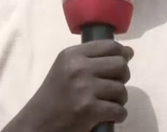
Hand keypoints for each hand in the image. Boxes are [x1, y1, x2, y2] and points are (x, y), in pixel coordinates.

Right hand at [2, 40, 132, 131]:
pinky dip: (117, 115)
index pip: (109, 46)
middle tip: (112, 85)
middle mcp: (79, 68)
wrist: (38, 121)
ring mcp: (85, 88)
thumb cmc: (54, 94)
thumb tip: (128, 52)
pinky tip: (106, 116)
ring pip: (121, 89)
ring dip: (119, 99)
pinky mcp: (89, 109)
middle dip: (122, 77)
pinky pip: (119, 110)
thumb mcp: (66, 67)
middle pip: (120, 65)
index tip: (122, 61)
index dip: (122, 54)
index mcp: (72, 55)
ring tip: (107, 102)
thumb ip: (91, 58)